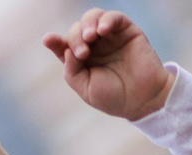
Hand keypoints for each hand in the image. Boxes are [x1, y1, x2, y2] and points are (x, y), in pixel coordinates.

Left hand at [44, 10, 173, 120]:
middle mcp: (95, 46)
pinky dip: (106, 19)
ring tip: (90, 38)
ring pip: (93, 17)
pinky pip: (114, 17)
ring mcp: (110, 37)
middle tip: (83, 53)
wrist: (143, 100)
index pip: (64, 45)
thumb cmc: (114, 97)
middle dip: (75, 38)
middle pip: (77, 29)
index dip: (55, 41)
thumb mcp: (86, 89)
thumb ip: (72, 71)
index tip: (48, 40)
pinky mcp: (127, 31)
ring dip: (87, 24)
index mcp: (82, 60)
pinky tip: (102, 30)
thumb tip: (66, 50)